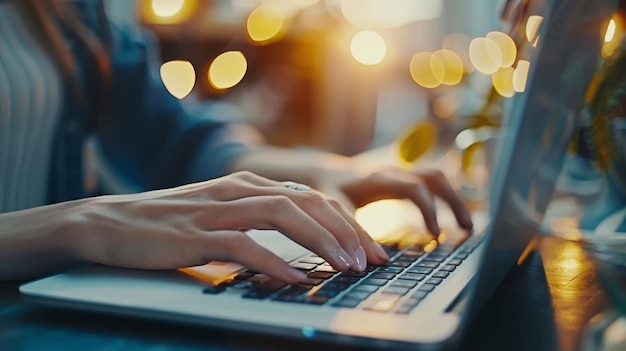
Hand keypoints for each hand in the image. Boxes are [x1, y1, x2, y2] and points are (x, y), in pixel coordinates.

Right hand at [76, 172, 388, 282]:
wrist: (106, 222)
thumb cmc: (166, 224)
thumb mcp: (219, 215)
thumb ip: (255, 222)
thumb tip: (296, 249)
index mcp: (248, 184)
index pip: (311, 197)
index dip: (347, 222)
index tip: (371, 249)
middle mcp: (238, 190)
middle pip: (308, 201)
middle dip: (347, 231)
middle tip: (373, 260)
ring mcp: (217, 209)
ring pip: (283, 215)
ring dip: (321, 242)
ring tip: (346, 268)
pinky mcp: (195, 232)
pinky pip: (243, 244)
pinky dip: (273, 260)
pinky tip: (294, 278)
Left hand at [312, 166, 473, 235]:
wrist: (323, 176)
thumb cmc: (328, 193)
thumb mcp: (335, 212)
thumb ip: (353, 234)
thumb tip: (378, 262)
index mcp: (378, 179)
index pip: (413, 188)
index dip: (428, 209)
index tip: (435, 235)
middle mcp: (393, 173)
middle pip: (434, 177)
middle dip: (453, 200)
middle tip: (466, 229)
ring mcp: (400, 174)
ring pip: (436, 177)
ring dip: (454, 198)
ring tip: (466, 226)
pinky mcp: (403, 180)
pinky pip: (430, 183)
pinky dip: (444, 198)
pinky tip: (451, 220)